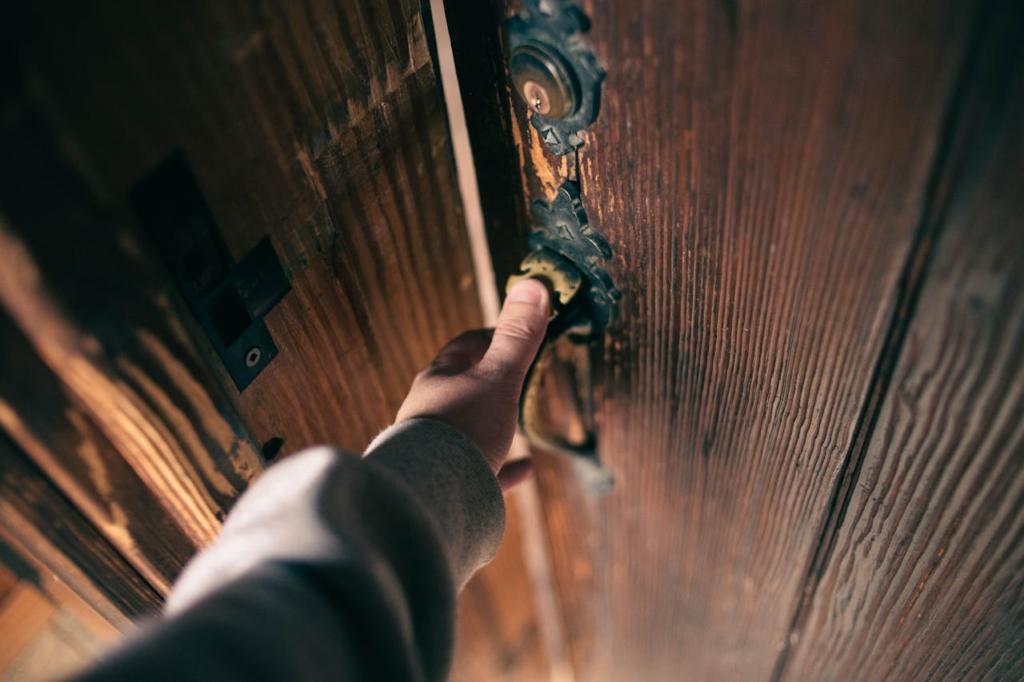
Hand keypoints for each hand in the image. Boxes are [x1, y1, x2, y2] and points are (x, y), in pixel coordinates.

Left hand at [396, 279, 549, 490]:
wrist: (431, 496)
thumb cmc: (460, 430)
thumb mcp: (497, 378)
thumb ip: (516, 338)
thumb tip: (533, 285)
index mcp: (439, 381)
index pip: (464, 348)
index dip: (490, 338)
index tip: (515, 335)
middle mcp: (432, 413)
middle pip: (462, 388)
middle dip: (489, 382)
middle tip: (518, 378)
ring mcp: (438, 450)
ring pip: (467, 431)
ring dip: (493, 424)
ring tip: (518, 423)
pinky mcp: (450, 485)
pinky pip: (481, 473)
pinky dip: (505, 468)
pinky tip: (525, 470)